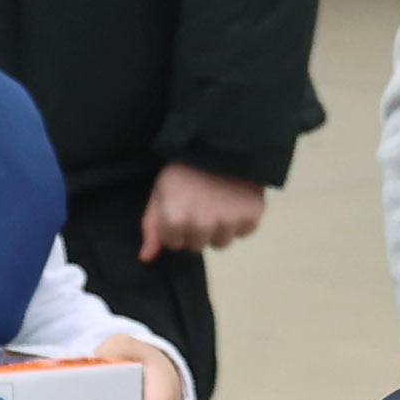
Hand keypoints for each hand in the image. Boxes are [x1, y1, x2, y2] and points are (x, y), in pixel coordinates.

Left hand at [140, 163, 265, 260]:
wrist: (222, 141)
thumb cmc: (185, 166)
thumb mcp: (160, 191)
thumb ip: (151, 226)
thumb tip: (146, 258)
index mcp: (175, 219)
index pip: (173, 244)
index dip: (175, 225)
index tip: (181, 205)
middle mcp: (202, 226)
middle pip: (197, 246)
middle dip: (196, 229)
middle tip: (200, 202)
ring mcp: (229, 222)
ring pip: (221, 242)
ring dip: (219, 227)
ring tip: (219, 200)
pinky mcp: (253, 216)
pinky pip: (244, 232)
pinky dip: (240, 220)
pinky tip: (235, 199)